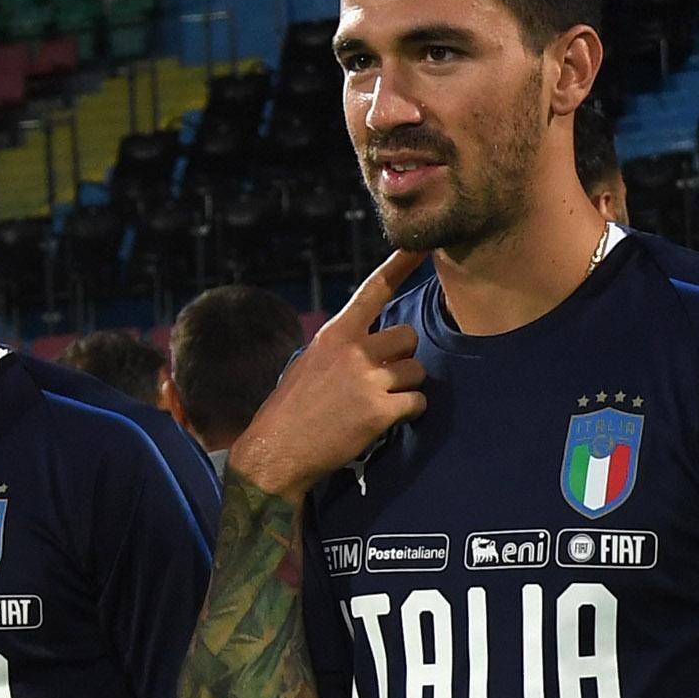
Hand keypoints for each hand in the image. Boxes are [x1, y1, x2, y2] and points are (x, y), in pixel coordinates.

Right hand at [228, 249, 427, 501]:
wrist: (277, 450)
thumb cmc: (292, 409)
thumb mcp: (311, 361)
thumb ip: (344, 346)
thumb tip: (376, 343)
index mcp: (335, 333)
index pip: (374, 290)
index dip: (401, 265)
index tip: (422, 246)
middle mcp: (354, 350)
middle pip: (409, 337)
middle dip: (402, 358)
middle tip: (381, 379)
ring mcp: (368, 380)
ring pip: (417, 372)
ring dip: (406, 388)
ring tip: (377, 403)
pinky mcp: (380, 411)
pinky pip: (417, 403)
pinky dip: (408, 414)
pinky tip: (385, 421)